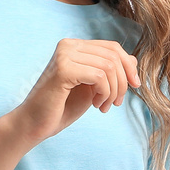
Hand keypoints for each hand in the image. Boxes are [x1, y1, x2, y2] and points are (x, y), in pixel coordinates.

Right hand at [10, 38, 139, 145]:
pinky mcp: (63, 70)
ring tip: (103, 106)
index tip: (135, 86)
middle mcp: (68, 45)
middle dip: (122, 82)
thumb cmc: (61, 107)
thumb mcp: (92, 87)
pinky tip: (96, 105)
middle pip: (113, 55)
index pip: (112, 47)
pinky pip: (99, 76)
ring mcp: (64, 55)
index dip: (128, 66)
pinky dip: (104, 93)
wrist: (34, 124)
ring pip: (109, 66)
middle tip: (115, 103)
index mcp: (74, 46)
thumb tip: (133, 60)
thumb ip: (109, 72)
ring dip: (113, 91)